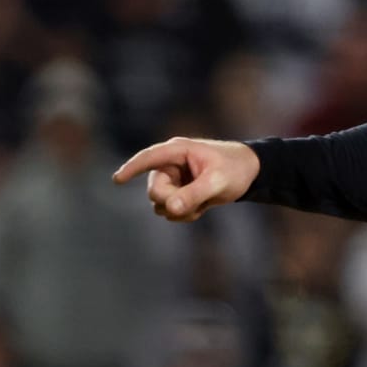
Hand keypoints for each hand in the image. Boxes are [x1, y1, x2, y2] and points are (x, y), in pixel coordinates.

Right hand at [113, 137, 259, 222]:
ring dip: (180, 211)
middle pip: (155, 191)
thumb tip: (170, 208)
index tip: (117, 180)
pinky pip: (170, 211)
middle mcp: (170, 165)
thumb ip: (194, 194)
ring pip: (160, 204)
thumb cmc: (235, 169)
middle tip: (195, 204)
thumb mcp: (218, 182)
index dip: (131, 168)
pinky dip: (184, 214)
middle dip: (172, 202)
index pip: (148, 158)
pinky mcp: (177, 193)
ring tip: (203, 203)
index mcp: (177, 152)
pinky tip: (201, 207)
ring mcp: (172, 180)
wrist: (249, 173)